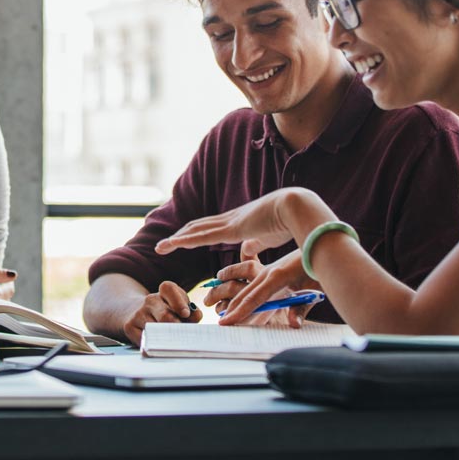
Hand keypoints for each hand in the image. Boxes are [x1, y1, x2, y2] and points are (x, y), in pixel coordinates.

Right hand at [122, 281, 201, 346]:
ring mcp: (138, 313)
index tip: (186, 314)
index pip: (169, 289)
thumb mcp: (179, 307)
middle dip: (176, 327)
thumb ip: (191, 311)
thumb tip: (196, 315)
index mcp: (164, 292)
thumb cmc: (165, 311)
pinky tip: (160, 345)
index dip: (178, 302)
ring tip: (173, 342)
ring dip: (167, 338)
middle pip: (165, 315)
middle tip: (183, 335)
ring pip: (155, 330)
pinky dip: (155, 345)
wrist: (136, 312)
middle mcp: (150, 300)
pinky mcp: (130, 327)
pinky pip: (145, 340)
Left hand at [154, 190, 302, 258]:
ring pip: (195, 231)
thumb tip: (245, 251)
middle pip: (198, 227)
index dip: (196, 234)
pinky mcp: (231, 229)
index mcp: (239, 222)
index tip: (182, 240)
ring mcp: (229, 222)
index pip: (212, 228)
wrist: (298, 208)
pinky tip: (172, 244)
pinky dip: (184, 240)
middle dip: (180, 236)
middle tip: (164, 245)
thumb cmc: (289, 222)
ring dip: (176, 239)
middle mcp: (230, 219)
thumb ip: (255, 244)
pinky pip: (202, 236)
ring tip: (160, 247)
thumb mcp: (268, 237)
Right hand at [210, 250, 318, 325]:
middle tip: (219, 322)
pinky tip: (232, 291)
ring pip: (246, 285)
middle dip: (231, 308)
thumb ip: (302, 308)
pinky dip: (241, 288)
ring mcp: (269, 269)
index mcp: (277, 277)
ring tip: (216, 304)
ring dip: (231, 296)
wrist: (322, 244)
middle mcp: (269, 272)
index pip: (254, 299)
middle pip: (245, 293)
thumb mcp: (314, 289)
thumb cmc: (319, 268)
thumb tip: (293, 325)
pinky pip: (252, 279)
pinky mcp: (272, 269)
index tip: (225, 322)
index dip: (239, 312)